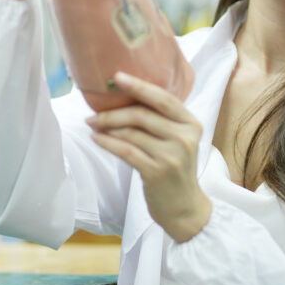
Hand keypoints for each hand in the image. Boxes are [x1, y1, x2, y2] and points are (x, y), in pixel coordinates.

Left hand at [86, 71, 212, 241]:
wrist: (184, 208)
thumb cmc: (175, 169)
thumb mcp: (178, 140)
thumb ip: (161, 120)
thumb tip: (123, 96)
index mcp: (191, 124)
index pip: (163, 98)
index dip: (139, 85)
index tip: (116, 76)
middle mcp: (185, 138)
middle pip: (142, 114)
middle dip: (113, 112)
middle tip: (93, 114)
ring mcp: (172, 156)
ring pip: (131, 133)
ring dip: (107, 128)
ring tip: (92, 126)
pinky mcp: (157, 172)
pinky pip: (126, 151)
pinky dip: (108, 143)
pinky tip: (96, 139)